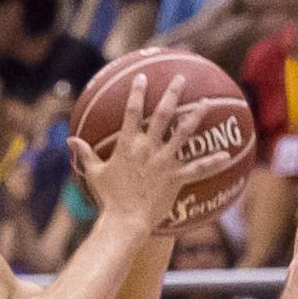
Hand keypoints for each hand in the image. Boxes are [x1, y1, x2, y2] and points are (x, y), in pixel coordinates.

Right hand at [66, 74, 231, 230]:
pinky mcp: (176, 178)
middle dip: (172, 93)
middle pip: (162, 114)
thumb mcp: (94, 174)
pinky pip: (198, 169)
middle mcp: (148, 148)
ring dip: (195, 116)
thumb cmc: (109, 198)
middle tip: (181, 78)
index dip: (137, 93)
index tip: (142, 78)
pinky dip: (213, 162)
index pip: (131, 112)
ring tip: (206, 103)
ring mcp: (164, 162)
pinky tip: (227, 154)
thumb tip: (70, 139)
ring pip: (183, 134)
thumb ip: (84, 154)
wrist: (125, 220)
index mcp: (127, 144)